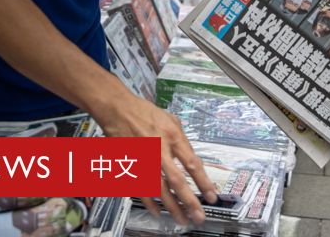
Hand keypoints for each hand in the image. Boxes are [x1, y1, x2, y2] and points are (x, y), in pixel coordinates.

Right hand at [96, 94, 217, 225]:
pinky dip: (150, 202)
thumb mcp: (171, 119)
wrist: (117, 109)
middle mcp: (159, 149)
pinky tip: (158, 212)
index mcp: (173, 136)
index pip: (192, 163)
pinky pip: (141, 188)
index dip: (203, 182)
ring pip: (159, 189)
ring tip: (182, 220)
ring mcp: (143, 160)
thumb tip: (192, 159)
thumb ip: (182, 140)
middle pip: (176, 180)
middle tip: (199, 216)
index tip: (212, 196)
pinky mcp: (130, 165)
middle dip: (189, 201)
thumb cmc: (145, 112)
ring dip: (172, 206)